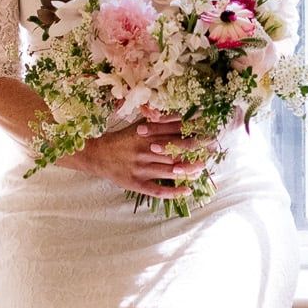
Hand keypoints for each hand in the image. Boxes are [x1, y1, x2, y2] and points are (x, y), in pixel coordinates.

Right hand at [72, 110, 221, 195]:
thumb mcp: (139, 126)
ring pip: (170, 170)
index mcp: (147, 134)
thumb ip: (159, 122)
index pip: (175, 133)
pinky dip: (173, 192)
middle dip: (195, 153)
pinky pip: (157, 189)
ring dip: (188, 171)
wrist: (97, 155)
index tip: (209, 135)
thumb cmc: (122, 140)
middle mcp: (145, 150)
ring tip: (201, 170)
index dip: (194, 134)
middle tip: (210, 153)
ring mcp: (141, 168)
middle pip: (176, 152)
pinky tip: (186, 190)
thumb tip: (183, 115)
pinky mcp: (136, 183)